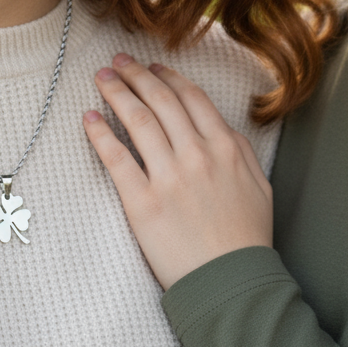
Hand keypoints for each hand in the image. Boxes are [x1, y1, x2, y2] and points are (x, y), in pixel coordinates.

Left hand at [83, 53, 272, 289]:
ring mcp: (169, 178)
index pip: (190, 97)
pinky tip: (89, 118)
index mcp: (224, 146)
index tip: (150, 66)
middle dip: (136, 74)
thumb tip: (221, 127)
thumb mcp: (258, 185)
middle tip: (118, 61)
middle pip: (159, 101)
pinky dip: (100, 133)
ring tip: (102, 78)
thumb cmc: (246, 238)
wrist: (232, 284)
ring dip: (117, 92)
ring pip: (138, 120)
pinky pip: (117, 159)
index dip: (166, 76)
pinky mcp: (143, 204)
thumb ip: (240, 150)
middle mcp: (196, 154)